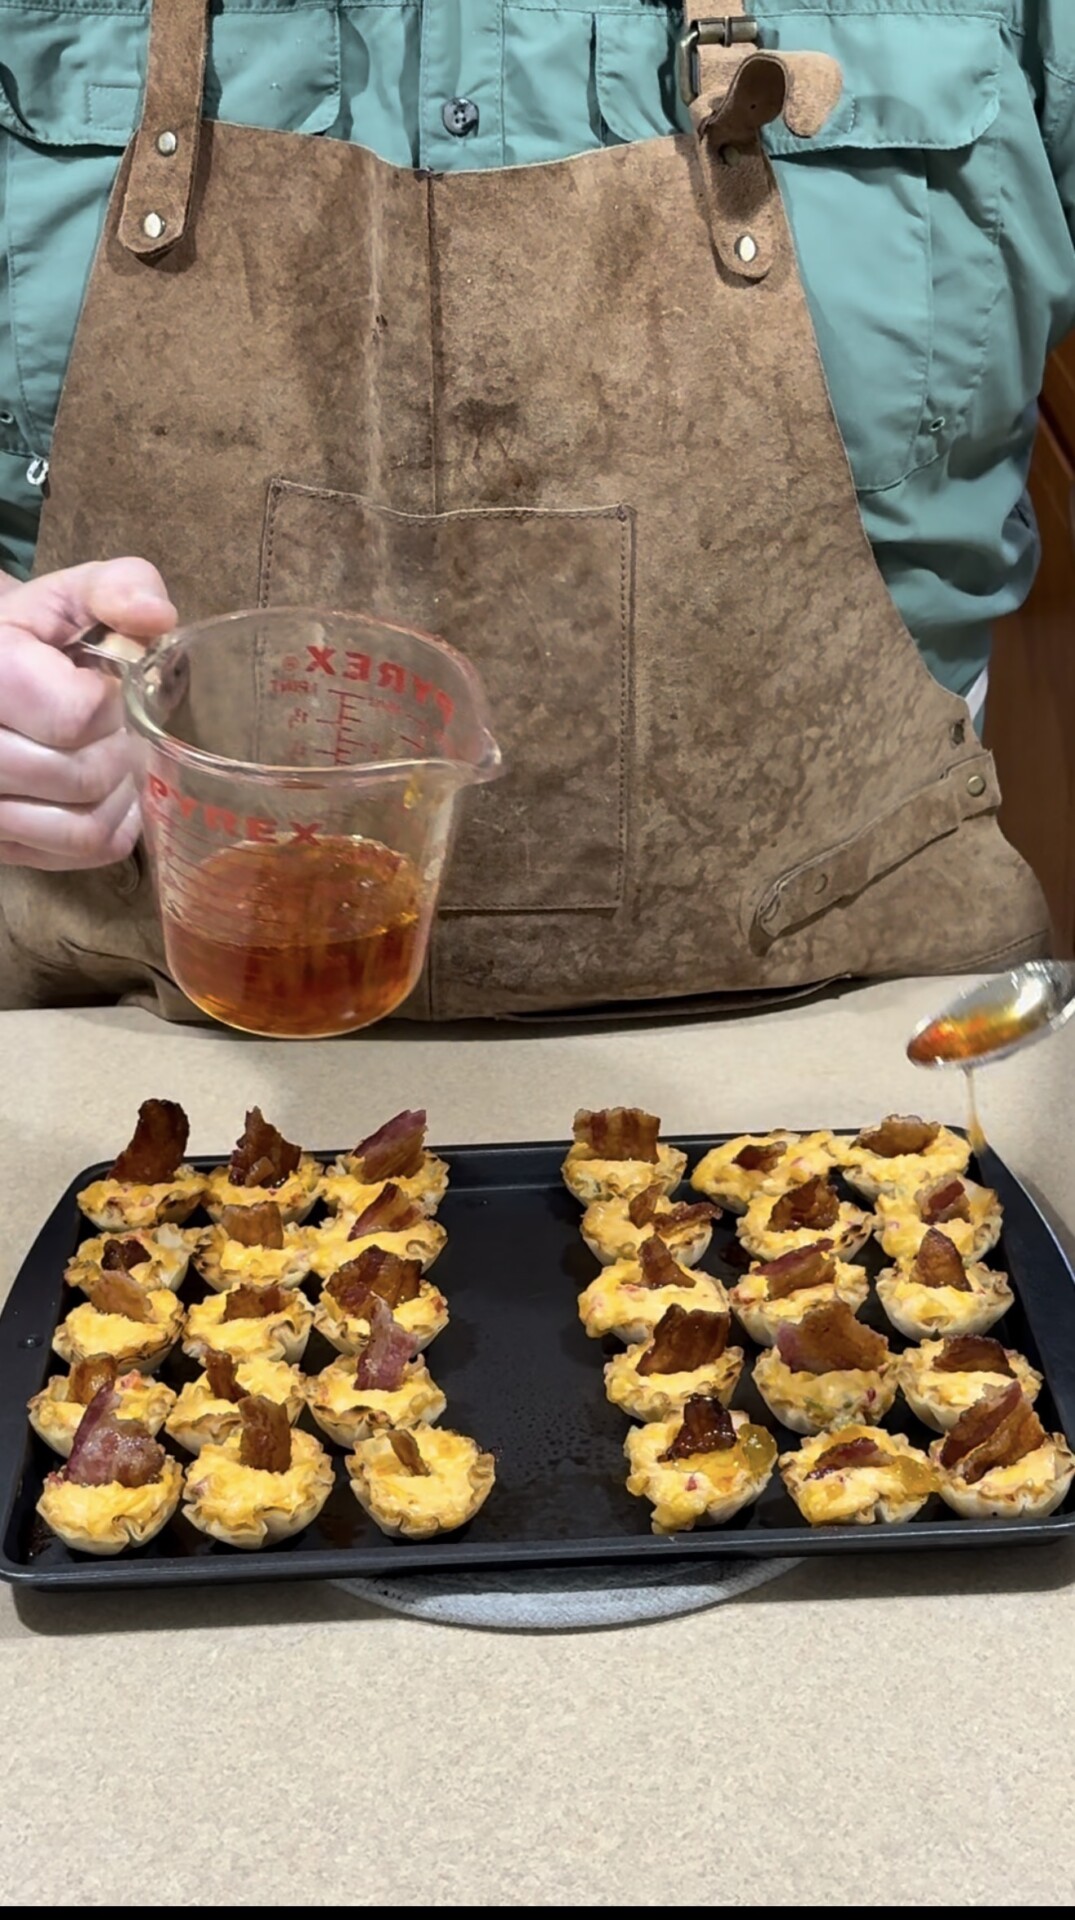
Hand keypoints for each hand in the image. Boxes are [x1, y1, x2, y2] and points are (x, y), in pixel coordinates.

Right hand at [0, 559, 175, 869]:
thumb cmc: (37, 636)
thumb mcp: (72, 593)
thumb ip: (120, 586)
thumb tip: (156, 617)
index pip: (77, 716)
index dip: (113, 704)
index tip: (106, 686)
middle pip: (82, 778)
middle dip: (121, 749)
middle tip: (118, 727)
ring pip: (80, 828)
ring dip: (120, 796)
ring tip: (115, 759)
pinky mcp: (0, 845)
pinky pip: (76, 855)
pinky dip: (110, 828)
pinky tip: (106, 793)